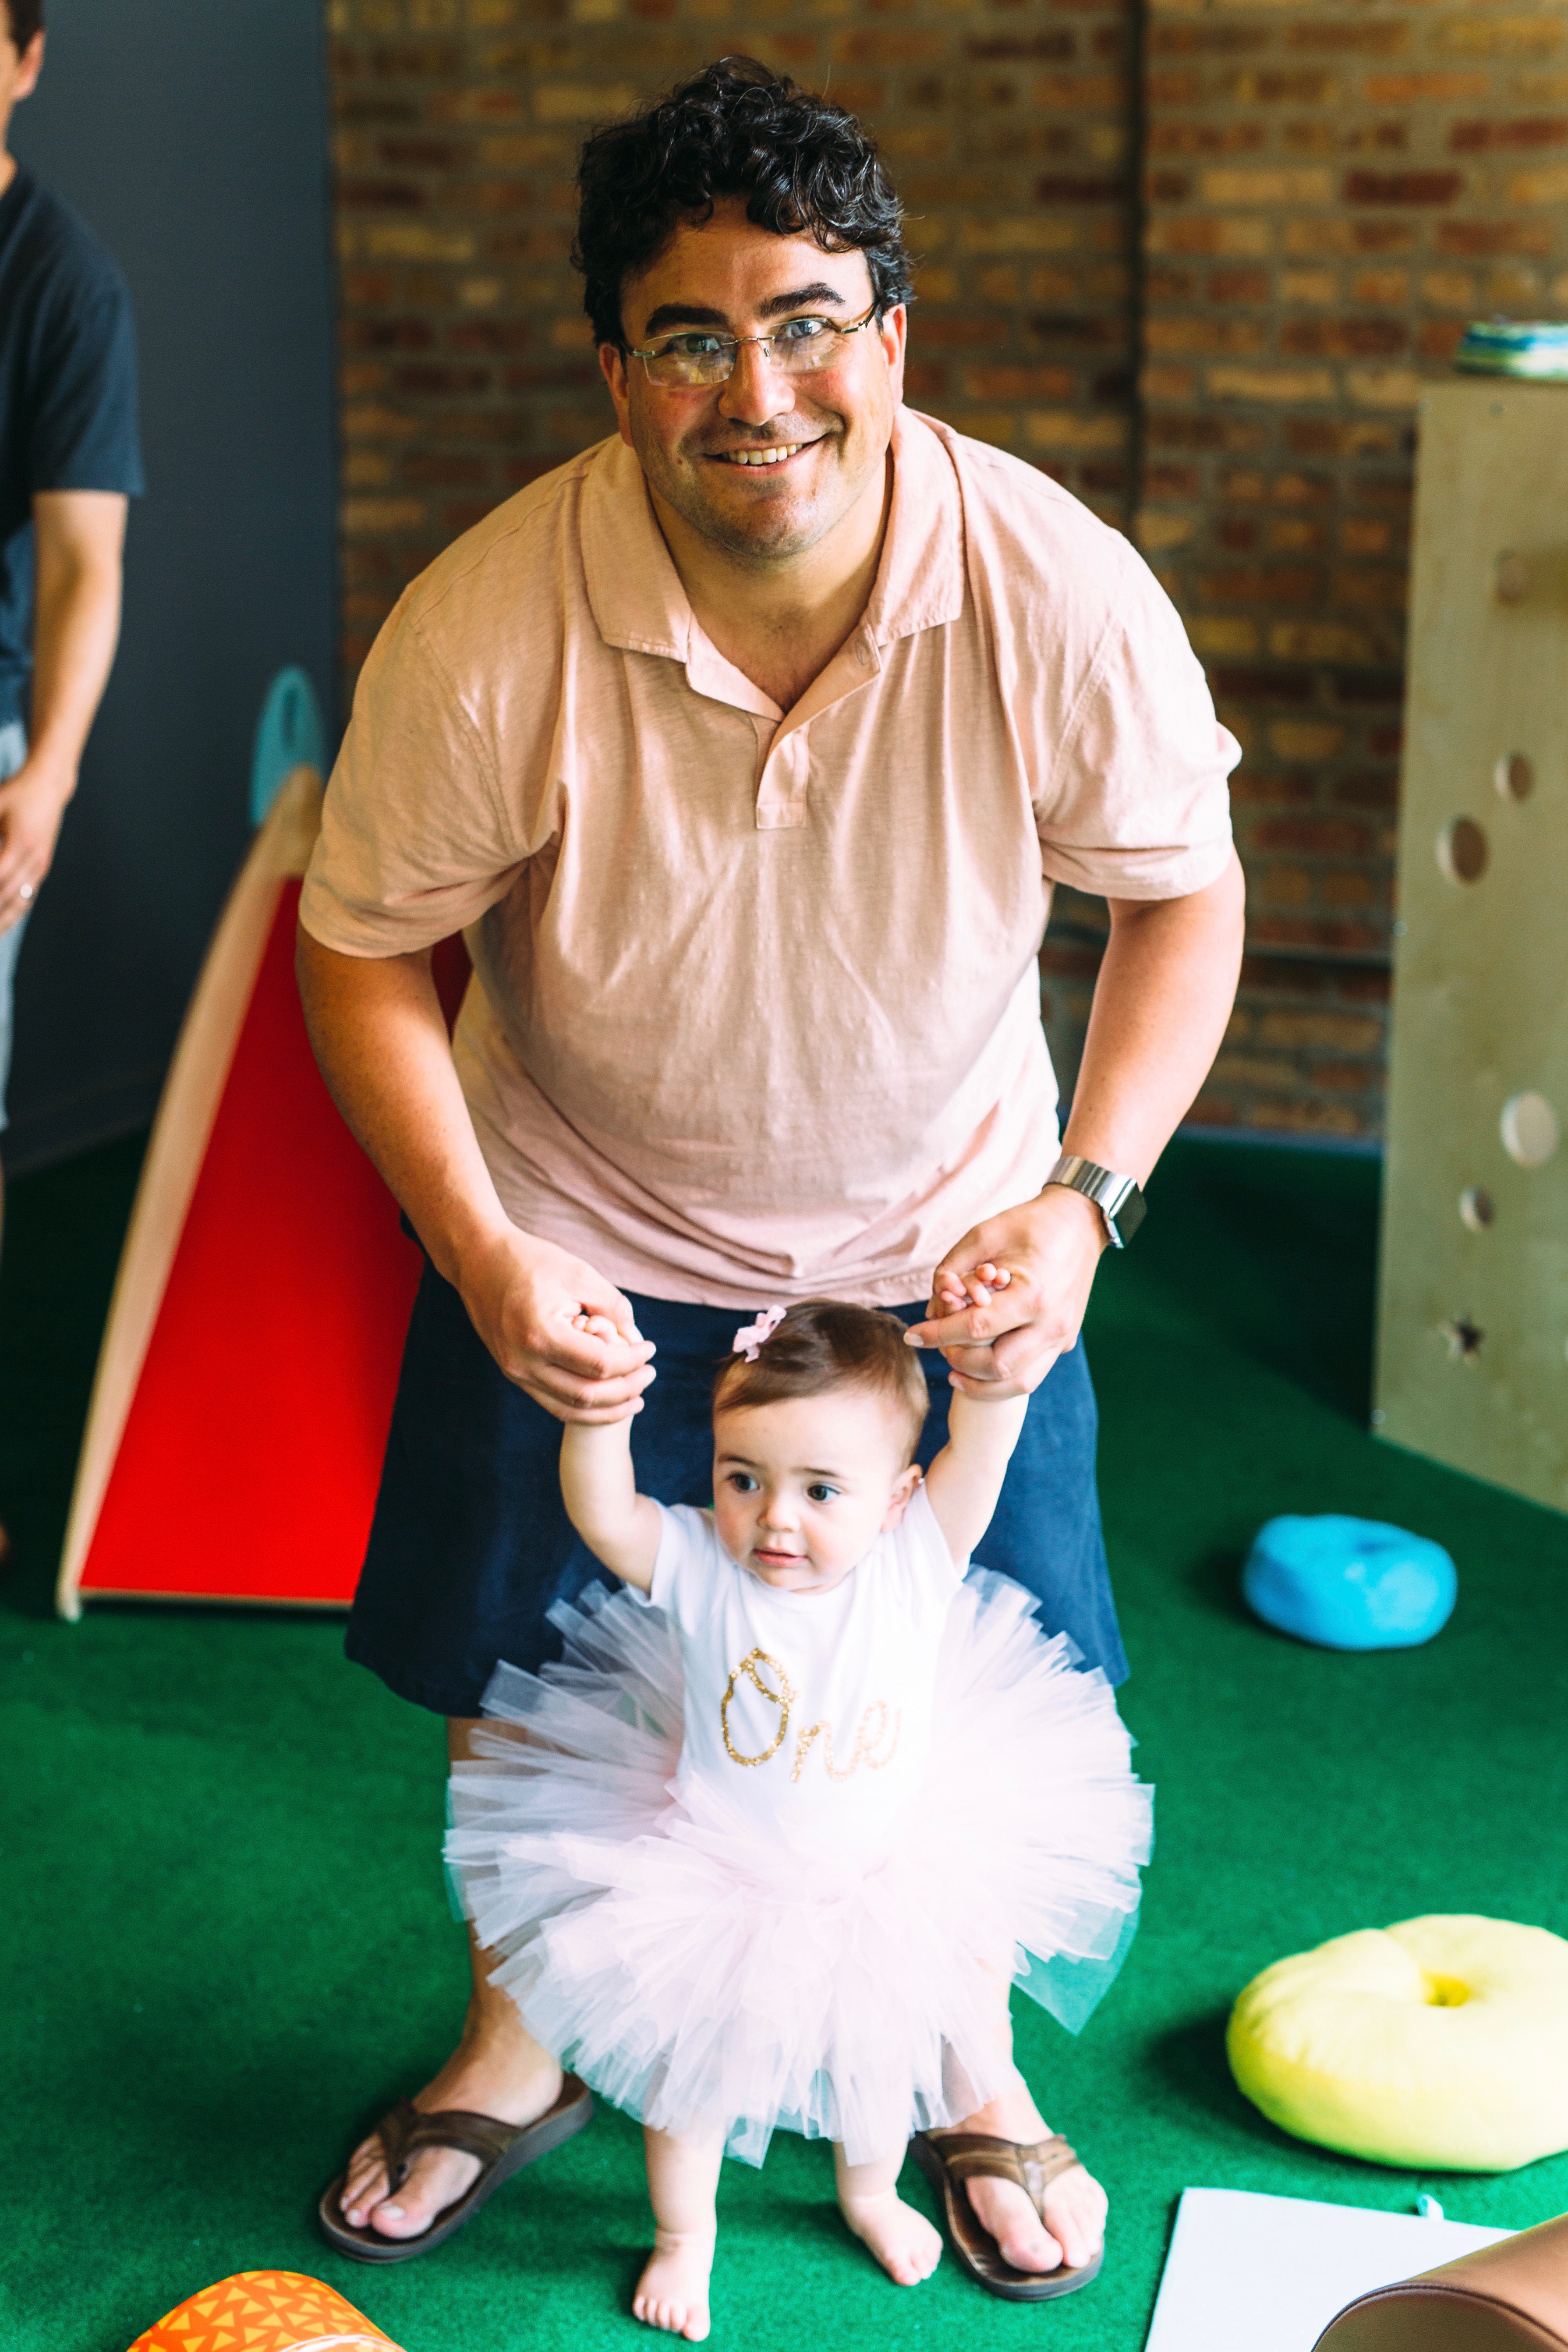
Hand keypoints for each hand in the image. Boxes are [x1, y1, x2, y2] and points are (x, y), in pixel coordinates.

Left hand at [0, 758, 72, 935]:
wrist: (49, 787)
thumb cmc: (17, 793)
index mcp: (20, 842)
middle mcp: (34, 859)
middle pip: (8, 896)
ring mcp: (40, 866)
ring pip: (20, 903)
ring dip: (3, 921)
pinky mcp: (41, 868)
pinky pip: (27, 897)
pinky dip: (13, 913)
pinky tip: (3, 923)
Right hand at [456, 1226, 655, 1422]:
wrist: (478, 1260)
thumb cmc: (530, 1261)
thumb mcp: (578, 1274)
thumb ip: (612, 1307)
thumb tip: (636, 1340)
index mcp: (540, 1334)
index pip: (600, 1364)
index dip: (632, 1360)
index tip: (651, 1348)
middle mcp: (523, 1362)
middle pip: (587, 1395)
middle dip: (626, 1388)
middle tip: (650, 1374)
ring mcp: (514, 1372)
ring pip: (570, 1408)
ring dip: (608, 1408)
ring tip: (637, 1397)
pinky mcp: (513, 1374)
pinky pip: (553, 1403)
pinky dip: (583, 1407)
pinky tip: (608, 1399)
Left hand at [904, 1187, 1107, 1398]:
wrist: (1079, 1224)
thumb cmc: (1028, 1225)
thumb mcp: (982, 1236)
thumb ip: (950, 1272)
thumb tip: (930, 1312)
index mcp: (1033, 1294)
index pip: (977, 1327)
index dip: (938, 1334)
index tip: (911, 1335)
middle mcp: (1053, 1323)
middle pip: (997, 1365)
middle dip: (960, 1360)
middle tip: (939, 1349)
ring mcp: (1062, 1336)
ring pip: (1018, 1383)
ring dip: (981, 1383)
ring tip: (954, 1373)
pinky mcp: (1064, 1342)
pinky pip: (1031, 1374)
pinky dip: (1002, 1380)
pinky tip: (977, 1370)